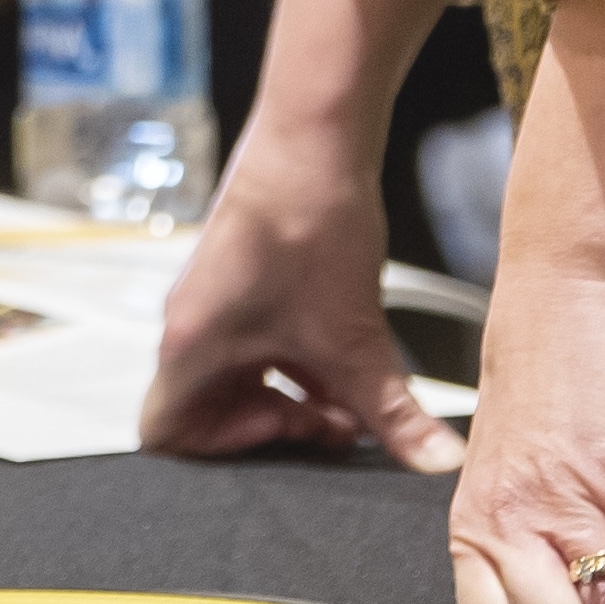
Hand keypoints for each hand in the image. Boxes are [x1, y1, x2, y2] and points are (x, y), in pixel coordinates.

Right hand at [142, 120, 463, 468]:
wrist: (315, 139)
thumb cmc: (310, 227)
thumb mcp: (357, 340)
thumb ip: (396, 416)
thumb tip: (440, 463)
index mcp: (191, 346)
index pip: (164, 432)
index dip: (223, 448)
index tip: (283, 428)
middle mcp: (188, 326)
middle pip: (205, 410)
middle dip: (271, 428)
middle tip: (331, 423)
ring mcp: (212, 303)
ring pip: (237, 379)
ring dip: (290, 399)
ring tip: (350, 400)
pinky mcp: (240, 284)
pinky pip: (254, 347)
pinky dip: (296, 367)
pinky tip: (350, 362)